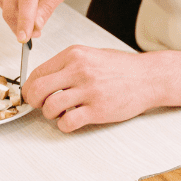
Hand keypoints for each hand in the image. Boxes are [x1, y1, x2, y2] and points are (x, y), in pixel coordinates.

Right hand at [0, 0, 72, 41]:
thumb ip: (49, 5)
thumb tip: (37, 25)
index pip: (26, 2)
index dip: (24, 22)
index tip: (24, 37)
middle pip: (12, 10)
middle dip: (22, 26)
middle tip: (36, 33)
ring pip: (6, 10)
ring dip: (19, 19)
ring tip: (35, 12)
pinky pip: (3, 5)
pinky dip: (14, 10)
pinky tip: (25, 2)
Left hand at [22, 47, 180, 131]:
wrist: (150, 78)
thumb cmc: (123, 68)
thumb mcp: (92, 55)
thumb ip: (68, 65)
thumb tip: (43, 80)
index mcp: (75, 55)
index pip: (37, 72)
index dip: (30, 87)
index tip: (33, 94)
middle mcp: (79, 70)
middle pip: (37, 89)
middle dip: (34, 101)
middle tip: (41, 105)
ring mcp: (89, 90)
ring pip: (49, 107)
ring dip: (50, 114)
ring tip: (62, 112)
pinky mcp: (97, 110)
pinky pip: (67, 122)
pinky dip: (64, 125)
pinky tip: (72, 120)